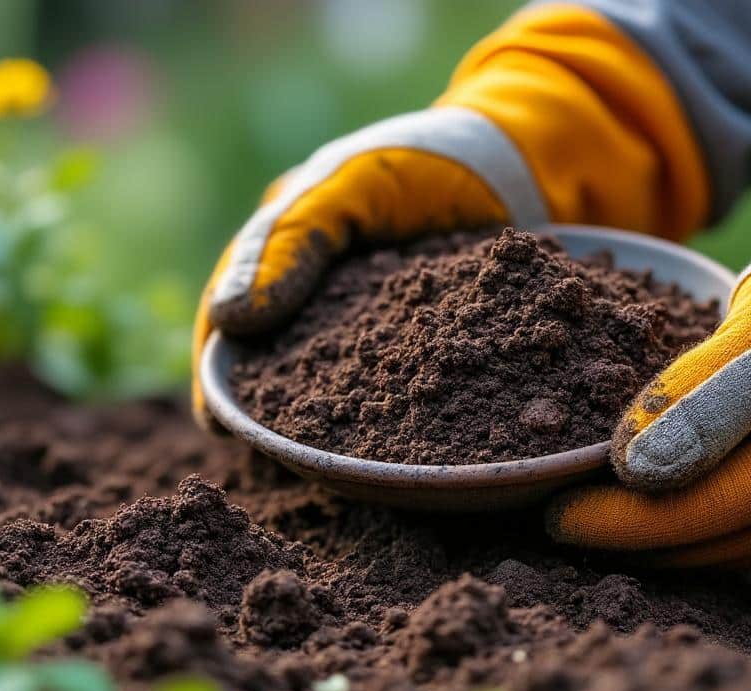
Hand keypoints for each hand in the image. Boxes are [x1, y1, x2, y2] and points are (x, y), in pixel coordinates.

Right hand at [192, 5, 711, 425]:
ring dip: (341, 437)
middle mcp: (331, 311)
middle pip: (284, 373)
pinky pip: (422, 403)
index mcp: (288, 263)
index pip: (236, 326)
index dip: (221, 376)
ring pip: (350, 399)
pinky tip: (418, 461)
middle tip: (270, 463)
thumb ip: (294, 240)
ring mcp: (388, 343)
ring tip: (333, 475)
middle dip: (276, 419)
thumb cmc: (429, 156)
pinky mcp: (447, 364)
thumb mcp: (352, 183)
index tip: (217, 423)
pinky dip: (417, 431)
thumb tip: (233, 320)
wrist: (532, 159)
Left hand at [550, 70, 750, 564]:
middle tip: (542, 513)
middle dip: (619, 537)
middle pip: (697, 548)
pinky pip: (748, 533)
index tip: (540, 509)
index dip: (606, 521)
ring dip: (653, 533)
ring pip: (720, 549)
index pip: (683, 520)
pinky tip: (653, 494)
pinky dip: (695, 519)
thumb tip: (629, 471)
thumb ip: (707, 396)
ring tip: (583, 506)